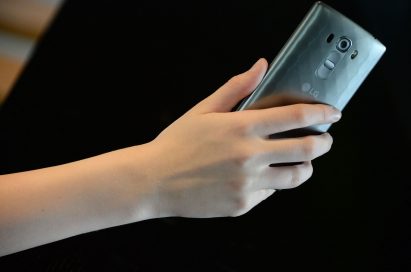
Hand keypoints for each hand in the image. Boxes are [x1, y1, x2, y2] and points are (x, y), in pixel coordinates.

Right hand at [135, 58, 341, 217]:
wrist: (154, 181)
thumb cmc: (177, 143)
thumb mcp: (204, 110)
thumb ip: (236, 88)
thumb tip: (261, 66)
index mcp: (242, 127)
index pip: (296, 116)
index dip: (322, 113)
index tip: (333, 114)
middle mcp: (250, 155)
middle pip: (306, 149)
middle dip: (324, 143)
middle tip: (325, 141)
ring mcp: (248, 183)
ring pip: (296, 176)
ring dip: (306, 167)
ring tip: (302, 162)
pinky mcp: (243, 203)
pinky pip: (269, 193)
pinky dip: (271, 183)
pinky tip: (260, 176)